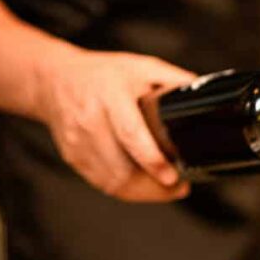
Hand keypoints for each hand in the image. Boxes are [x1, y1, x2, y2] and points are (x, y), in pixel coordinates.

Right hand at [35, 48, 195, 201]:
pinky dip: (126, 190)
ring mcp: (78, 142)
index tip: (172, 177)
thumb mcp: (141, 67)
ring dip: (142, 192)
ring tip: (165, 188)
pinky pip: (102, 183)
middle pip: (122, 168)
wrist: (54, 79)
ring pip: (112, 182)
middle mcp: (90, 119)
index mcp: (110, 95)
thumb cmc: (103, 74)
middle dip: (154, 186)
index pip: (130, 134)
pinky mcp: (73, 157)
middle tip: (178, 186)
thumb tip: (204, 95)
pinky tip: (142, 185)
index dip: (152, 160)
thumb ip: (172, 81)